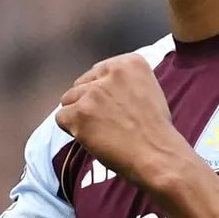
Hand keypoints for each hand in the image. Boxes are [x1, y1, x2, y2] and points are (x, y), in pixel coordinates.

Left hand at [55, 55, 187, 187]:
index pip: (98, 72)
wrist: (157, 155)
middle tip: (109, 122)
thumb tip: (98, 87)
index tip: (116, 108)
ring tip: (102, 131)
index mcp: (130, 62)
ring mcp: (94, 91)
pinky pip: (61, 118)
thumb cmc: (155, 130)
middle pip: (81, 84)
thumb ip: (124, 82)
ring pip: (68, 100)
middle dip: (89, 103)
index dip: (103, 93)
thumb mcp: (148, 90)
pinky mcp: (80, 112)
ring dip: (80, 116)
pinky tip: (92, 138)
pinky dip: (72, 131)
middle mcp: (111, 71)